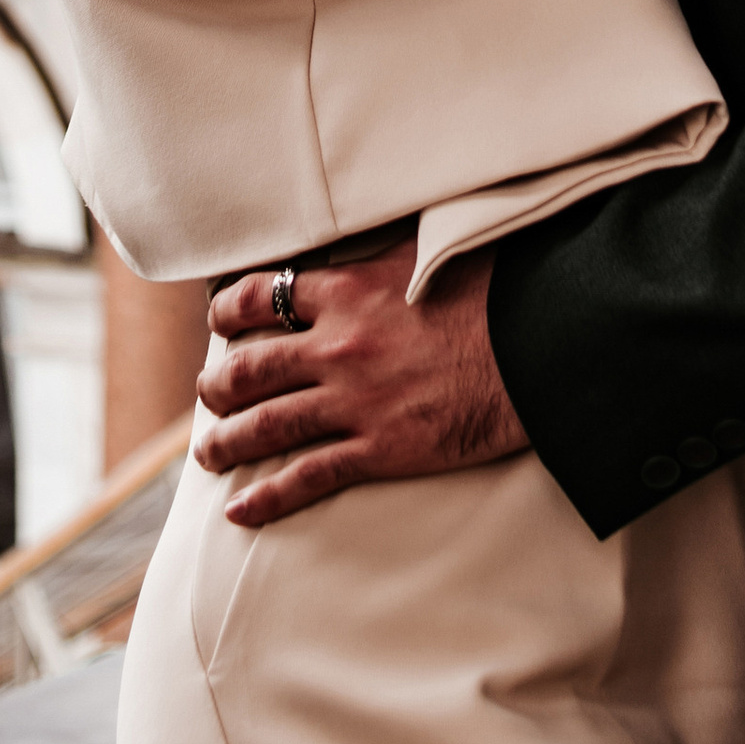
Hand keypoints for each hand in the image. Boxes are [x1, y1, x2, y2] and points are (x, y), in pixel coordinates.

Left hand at [194, 236, 528, 526]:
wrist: (537, 350)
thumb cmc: (496, 293)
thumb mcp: (431, 248)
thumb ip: (387, 251)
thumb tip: (375, 233)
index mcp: (348, 291)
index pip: (263, 296)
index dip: (229, 311)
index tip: (217, 322)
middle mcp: (337, 346)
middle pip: (250, 368)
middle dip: (217, 385)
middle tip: (207, 394)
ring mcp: (354, 402)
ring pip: (267, 425)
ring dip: (227, 442)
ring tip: (209, 453)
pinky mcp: (379, 449)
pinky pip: (308, 476)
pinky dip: (268, 497)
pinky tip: (242, 510)